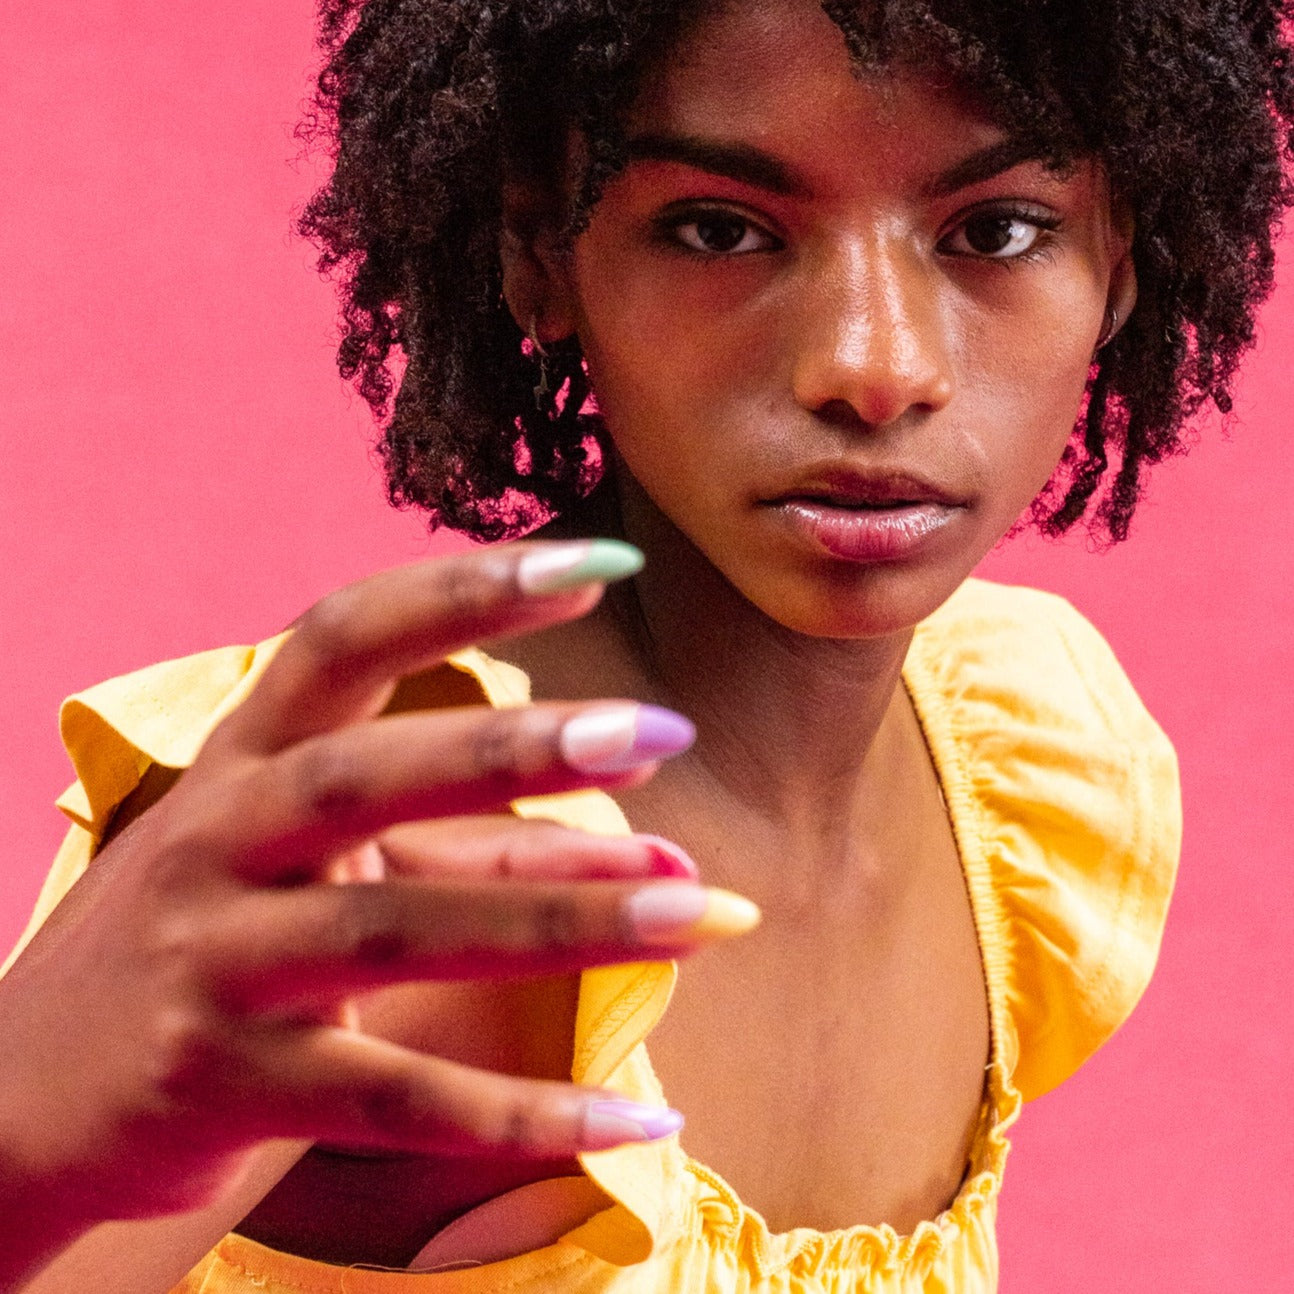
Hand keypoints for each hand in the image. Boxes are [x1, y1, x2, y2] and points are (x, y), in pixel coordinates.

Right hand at [0, 540, 756, 1282]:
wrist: (25, 1091)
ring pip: (395, 931)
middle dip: (512, 749)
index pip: (346, 635)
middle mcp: (219, 840)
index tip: (598, 560)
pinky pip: (392, 1096)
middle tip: (657, 731)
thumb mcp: (329, 865)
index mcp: (246, 756)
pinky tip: (638, 1120)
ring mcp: (215, 963)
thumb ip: (495, 851)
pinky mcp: (225, 1085)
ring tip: (702, 913)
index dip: (467, 590)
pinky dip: (519, 1114)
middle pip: (366, 773)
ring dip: (560, 922)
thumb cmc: (218, 936)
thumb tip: (665, 850)